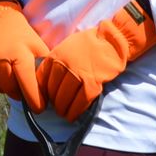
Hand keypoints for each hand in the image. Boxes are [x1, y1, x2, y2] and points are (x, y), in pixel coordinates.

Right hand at [0, 0, 50, 109]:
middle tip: (23, 87)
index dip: (33, 97)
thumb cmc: (23, 37)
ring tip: (11, 76)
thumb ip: (44, 68)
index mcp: (19, 51)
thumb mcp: (38, 47)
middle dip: (19, 91)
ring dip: (7, 87)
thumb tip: (52, 93)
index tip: (39, 109)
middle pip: (11, 87)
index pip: (26, 81)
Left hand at [37, 0, 155, 119]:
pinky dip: (76, 111)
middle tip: (56, 108)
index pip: (42, 78)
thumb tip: (49, 79)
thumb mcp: (67, 46)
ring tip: (63, 114)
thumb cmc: (90, 43)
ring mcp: (79, 74)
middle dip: (53, 102)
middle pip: (53, 90)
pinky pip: (81, 101)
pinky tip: (73, 116)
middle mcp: (65, 64)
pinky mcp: (93, 82)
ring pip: (65, 97)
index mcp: (57, 55)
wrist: (112, 40)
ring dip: (63, 109)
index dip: (43, 91)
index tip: (45, 97)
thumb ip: (57, 60)